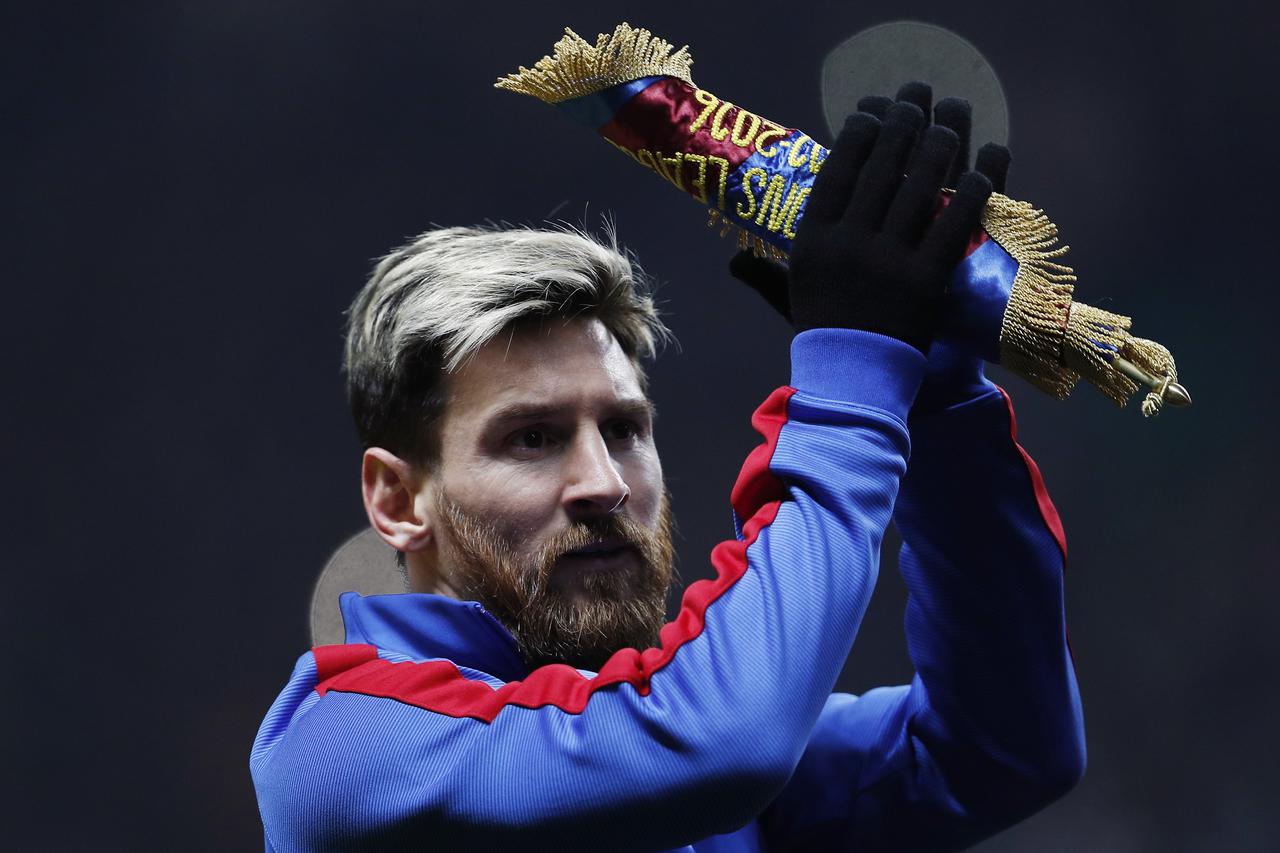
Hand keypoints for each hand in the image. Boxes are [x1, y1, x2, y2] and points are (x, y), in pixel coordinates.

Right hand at [730, 82, 1006, 366]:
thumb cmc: (823, 335)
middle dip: (899, 125)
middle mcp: (848, 245)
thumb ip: (764, 273)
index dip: (856, 134)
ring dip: (936, 147)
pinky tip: (980, 169)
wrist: (854, 381)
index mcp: (814, 242)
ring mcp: (888, 262)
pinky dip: (969, 194)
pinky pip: (952, 225)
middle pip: (879, 169)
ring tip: (947, 122)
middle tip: (914, 101)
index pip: (836, 172)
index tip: (870, 110)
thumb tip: (733, 257)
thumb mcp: (789, 298)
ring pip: (917, 188)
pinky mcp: (925, 281)